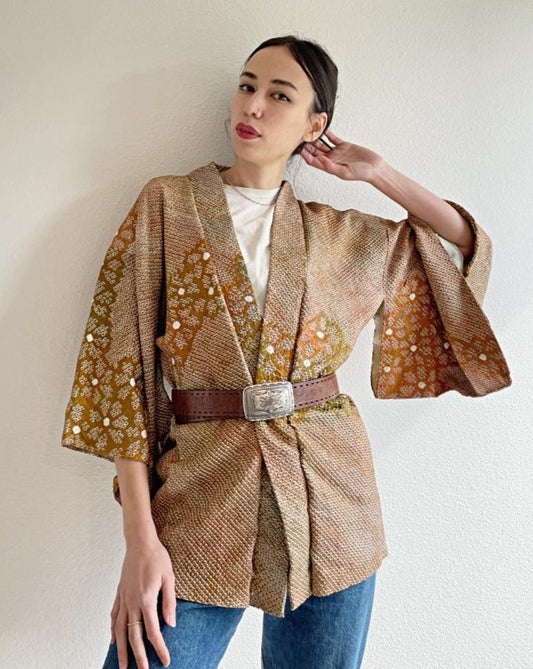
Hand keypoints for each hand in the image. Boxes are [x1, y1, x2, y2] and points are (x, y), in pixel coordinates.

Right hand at [110, 540, 175, 668]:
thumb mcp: (169, 577)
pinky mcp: (120, 593)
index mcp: (146, 599)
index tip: (165, 660)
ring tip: (122, 666)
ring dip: (121, 649)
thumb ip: (169, 602)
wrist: (140, 542)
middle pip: (133, 635)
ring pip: (120, 630)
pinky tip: (113, 640)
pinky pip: (114, 616)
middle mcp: (132, 602)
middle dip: (138, 656)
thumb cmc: (157, 557)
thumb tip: (171, 624)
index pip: (152, 631)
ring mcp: (124, 598)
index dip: (159, 648)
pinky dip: (113, 630)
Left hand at [300, 129, 384, 181]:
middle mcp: (332, 159)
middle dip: (308, 146)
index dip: (306, 156)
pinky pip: (333, 138)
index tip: (300, 149)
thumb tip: (320, 160)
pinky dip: (328, 134)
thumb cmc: (361, 173)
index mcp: (330, 167)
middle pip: (316, 152)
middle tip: (302, 137)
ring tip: (310, 132)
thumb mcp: (345, 172)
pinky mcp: (344, 145)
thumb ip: (331, 167)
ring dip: (316, 139)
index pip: (313, 161)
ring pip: (323, 144)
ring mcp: (337, 152)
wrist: (375, 168)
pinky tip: (322, 128)